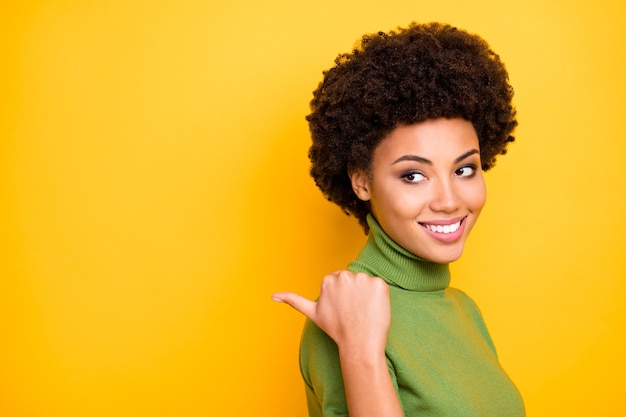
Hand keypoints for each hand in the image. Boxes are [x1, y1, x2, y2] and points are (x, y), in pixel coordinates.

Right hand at [273, 270, 390, 354]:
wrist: (359, 344)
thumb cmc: (336, 329)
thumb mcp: (312, 313)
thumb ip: (293, 300)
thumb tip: (272, 296)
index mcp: (328, 280)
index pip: (339, 281)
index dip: (342, 296)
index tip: (342, 309)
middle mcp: (345, 276)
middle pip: (352, 279)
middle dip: (354, 292)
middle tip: (353, 311)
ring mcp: (363, 279)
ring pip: (366, 283)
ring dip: (366, 294)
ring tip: (363, 311)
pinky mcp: (379, 284)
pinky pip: (380, 286)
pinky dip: (379, 297)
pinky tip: (373, 309)